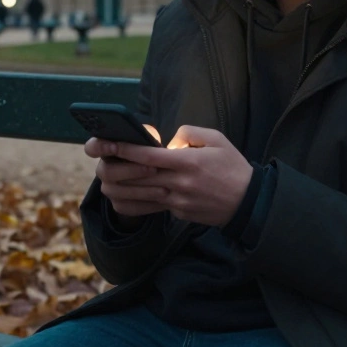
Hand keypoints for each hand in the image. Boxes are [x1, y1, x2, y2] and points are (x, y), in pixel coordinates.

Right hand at [84, 124, 169, 219]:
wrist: (161, 179)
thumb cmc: (154, 153)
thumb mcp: (152, 142)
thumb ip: (149, 136)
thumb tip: (151, 136)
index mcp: (108, 149)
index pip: (92, 147)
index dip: (99, 147)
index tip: (114, 147)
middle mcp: (104, 169)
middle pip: (106, 172)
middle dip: (130, 170)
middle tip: (153, 169)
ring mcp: (109, 188)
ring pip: (116, 192)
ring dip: (141, 190)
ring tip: (164, 189)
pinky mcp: (119, 204)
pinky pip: (127, 208)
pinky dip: (146, 205)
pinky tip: (164, 201)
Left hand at [108, 125, 253, 227]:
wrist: (248, 202)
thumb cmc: (232, 166)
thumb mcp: (217, 139)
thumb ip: (189, 133)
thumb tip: (168, 141)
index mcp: (188, 162)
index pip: (149, 155)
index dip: (125, 149)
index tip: (108, 143)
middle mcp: (180, 183)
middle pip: (139, 176)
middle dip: (114, 167)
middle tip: (98, 159)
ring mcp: (178, 201)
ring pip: (140, 195)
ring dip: (118, 187)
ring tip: (103, 178)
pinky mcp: (178, 213)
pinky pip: (151, 208)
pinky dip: (132, 203)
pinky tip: (119, 197)